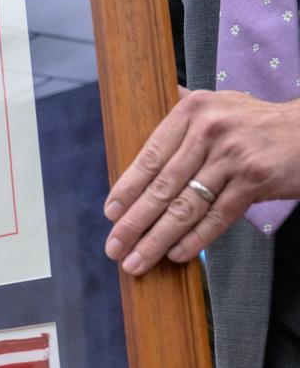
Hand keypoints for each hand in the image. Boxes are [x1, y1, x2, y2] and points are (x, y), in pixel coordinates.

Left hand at [103, 87, 299, 273]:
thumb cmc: (256, 124)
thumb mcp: (217, 106)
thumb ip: (180, 116)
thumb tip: (136, 119)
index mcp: (192, 111)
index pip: (149, 157)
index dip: (126, 189)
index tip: (110, 214)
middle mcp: (209, 130)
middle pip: (162, 187)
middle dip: (134, 223)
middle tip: (114, 247)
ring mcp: (233, 155)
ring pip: (186, 206)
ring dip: (157, 239)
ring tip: (137, 260)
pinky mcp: (255, 178)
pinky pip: (217, 216)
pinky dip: (194, 239)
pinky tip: (176, 254)